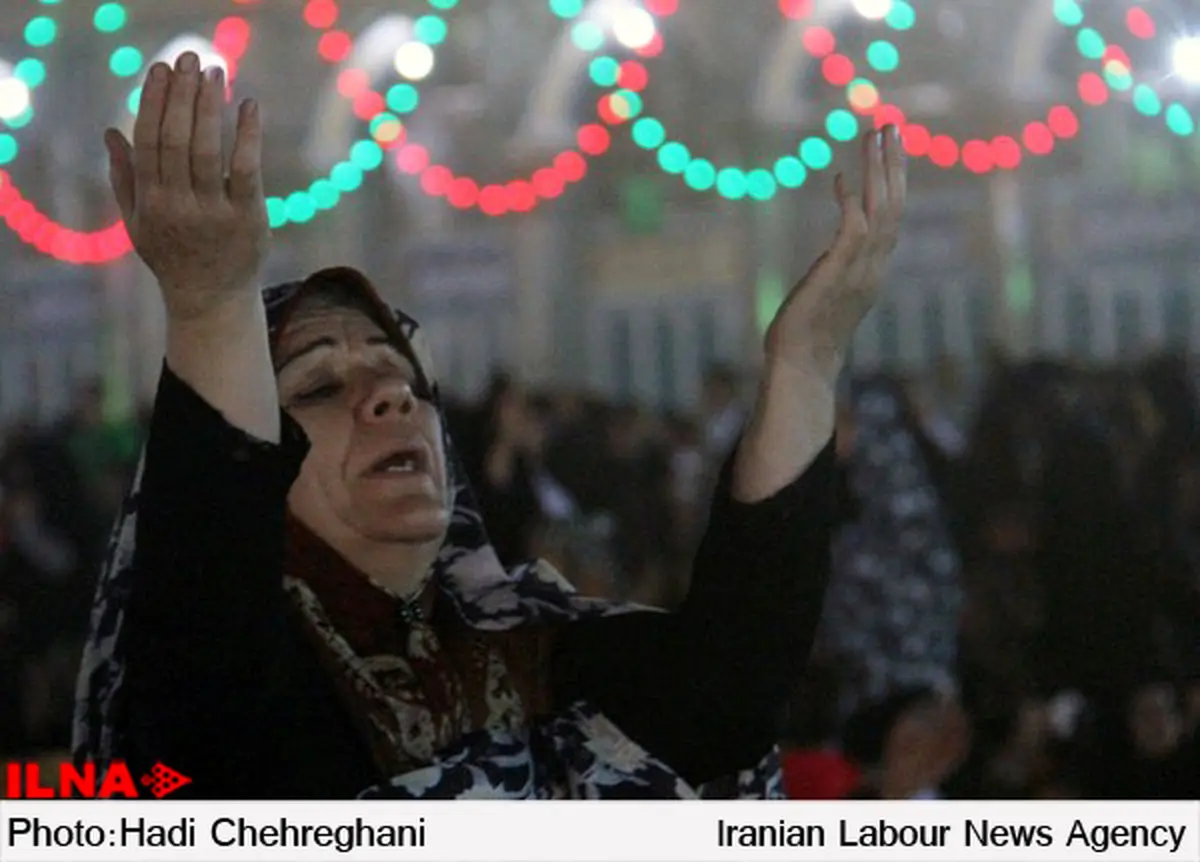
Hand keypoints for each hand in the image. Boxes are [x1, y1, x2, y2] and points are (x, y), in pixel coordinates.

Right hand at [105, 52, 268, 319]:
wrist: (212, 300)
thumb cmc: (173, 256)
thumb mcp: (139, 222)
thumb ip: (125, 178)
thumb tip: (111, 131)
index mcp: (151, 202)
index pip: (148, 141)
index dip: (153, 102)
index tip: (160, 69)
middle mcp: (179, 206)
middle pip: (176, 140)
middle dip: (181, 95)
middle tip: (189, 58)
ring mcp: (215, 213)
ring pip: (208, 150)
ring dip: (211, 107)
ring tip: (215, 73)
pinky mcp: (249, 218)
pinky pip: (246, 169)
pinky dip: (247, 135)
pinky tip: (249, 106)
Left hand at [765, 126, 905, 381]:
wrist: (800, 367)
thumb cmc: (807, 339)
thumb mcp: (829, 297)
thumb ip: (837, 274)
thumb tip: (833, 263)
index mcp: (873, 271)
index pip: (892, 217)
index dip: (894, 182)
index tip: (890, 150)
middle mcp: (874, 268)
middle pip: (895, 205)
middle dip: (894, 163)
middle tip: (892, 125)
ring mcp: (859, 271)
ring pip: (881, 210)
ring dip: (879, 170)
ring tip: (876, 135)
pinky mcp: (837, 273)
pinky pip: (852, 229)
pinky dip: (849, 202)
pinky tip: (841, 177)